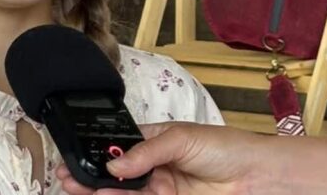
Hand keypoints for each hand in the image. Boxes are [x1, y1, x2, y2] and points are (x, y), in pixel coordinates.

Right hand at [56, 122, 271, 194]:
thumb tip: (115, 162)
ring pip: (124, 193)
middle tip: (69, 177)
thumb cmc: (226, 148)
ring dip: (102, 192)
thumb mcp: (182, 138)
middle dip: (92, 176)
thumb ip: (146, 151)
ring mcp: (161, 190)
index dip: (99, 152)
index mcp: (155, 142)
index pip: (120, 146)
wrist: (257, 177)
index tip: (78, 157)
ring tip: (81, 188)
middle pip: (116, 174)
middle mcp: (155, 167)